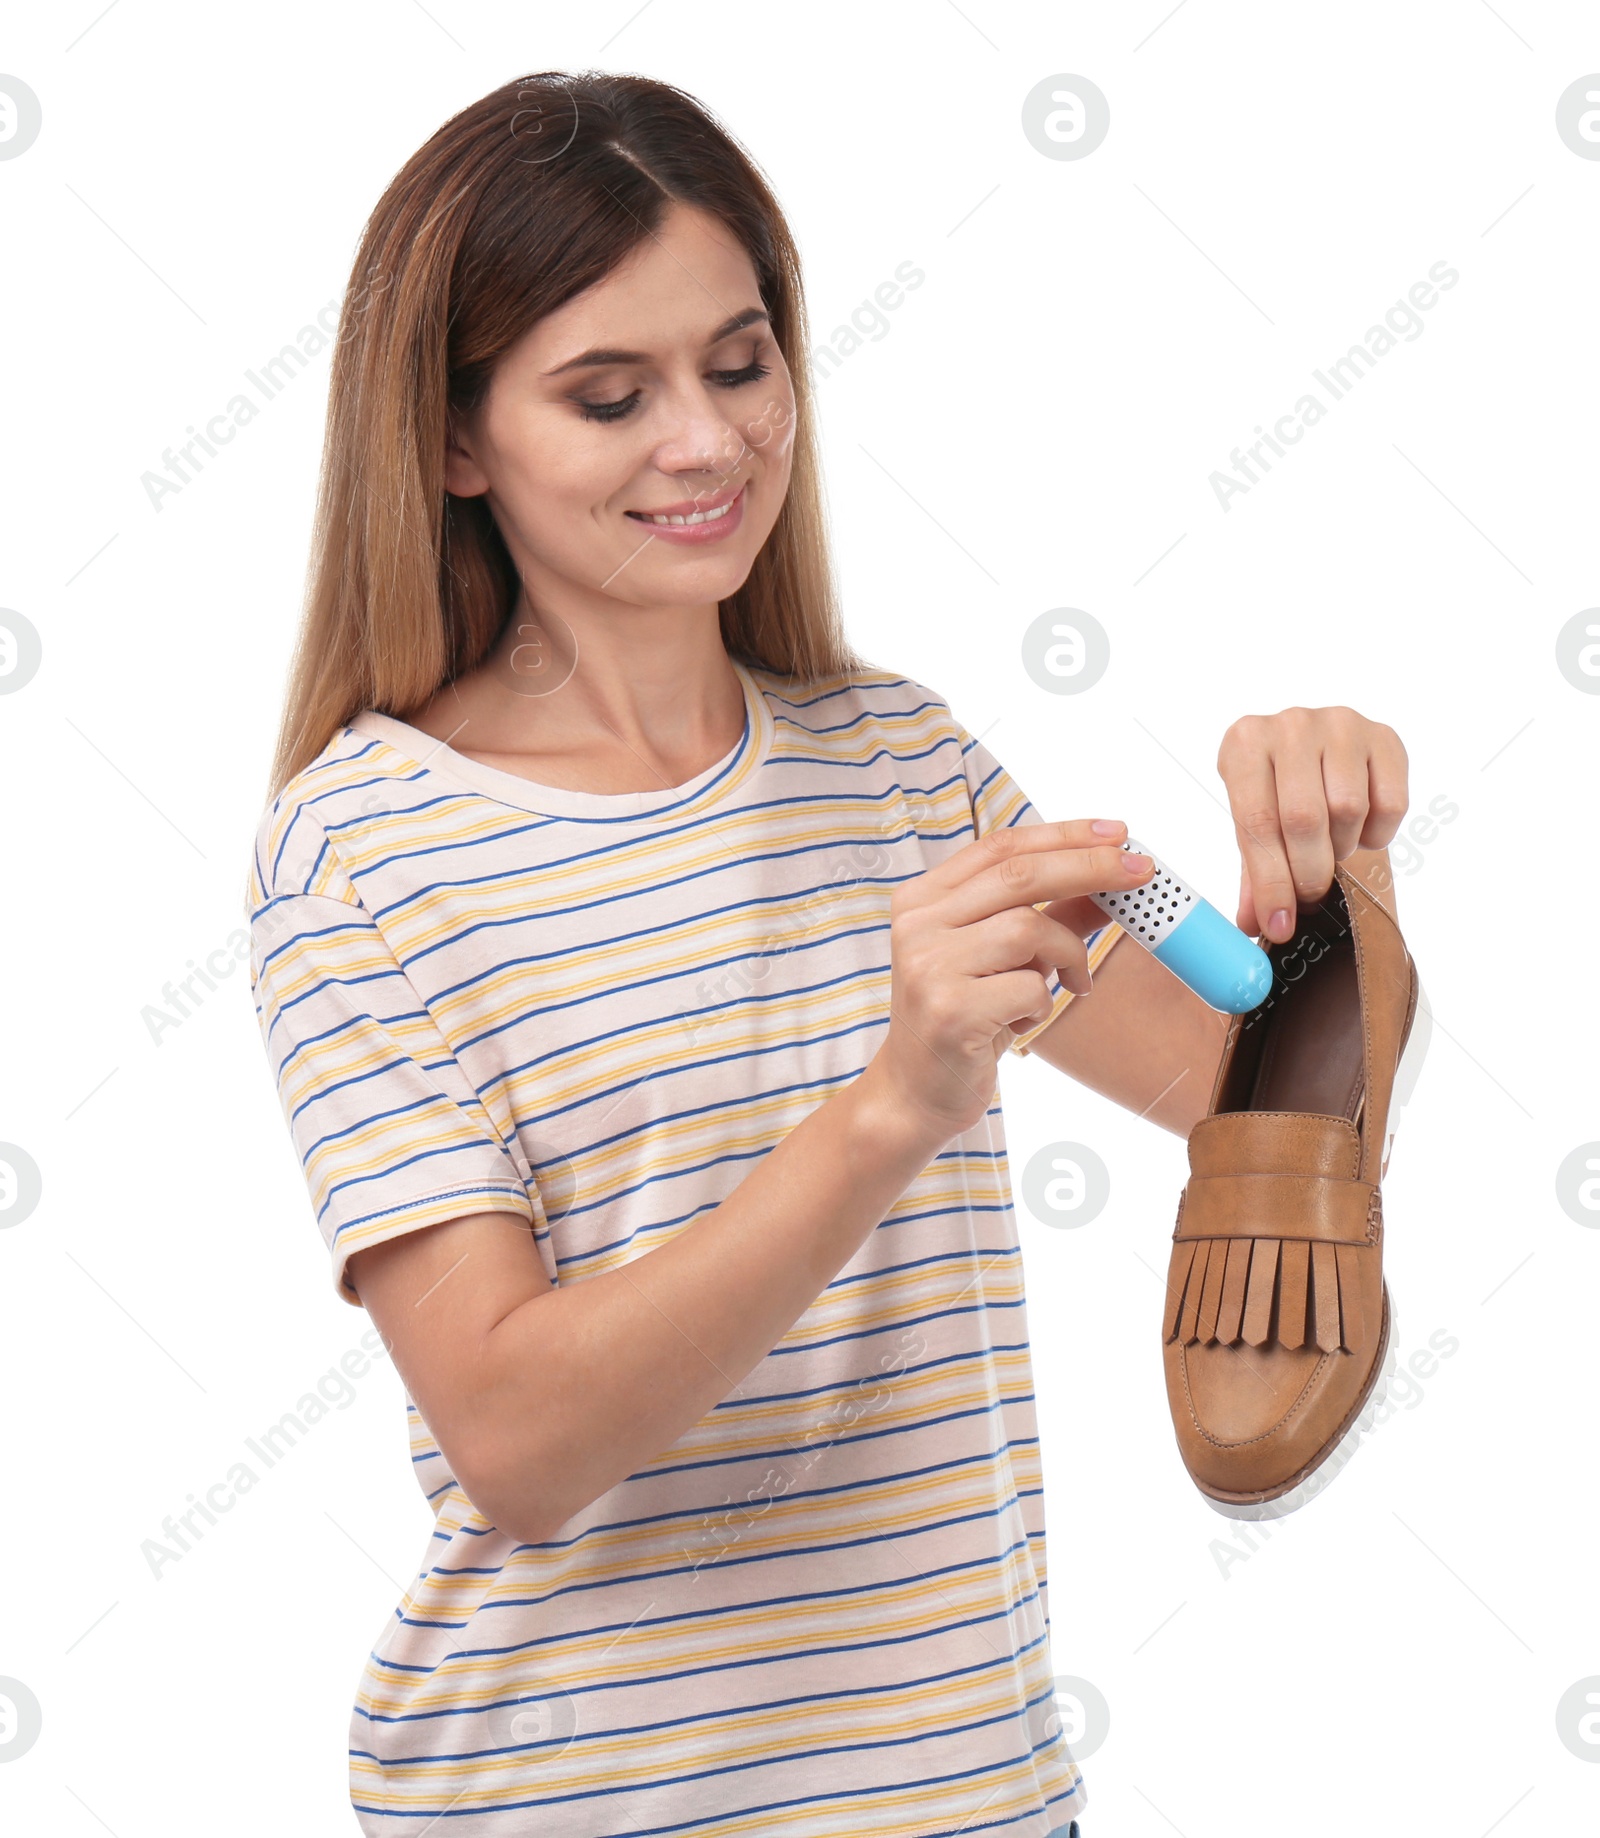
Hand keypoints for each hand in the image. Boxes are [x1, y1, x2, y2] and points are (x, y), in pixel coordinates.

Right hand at [864, 818, 1154, 1143]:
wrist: (916, 1092)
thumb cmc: (963, 1017)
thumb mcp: (1003, 958)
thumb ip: (1050, 915)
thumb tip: (1112, 880)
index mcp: (923, 899)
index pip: (1001, 847)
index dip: (1064, 834)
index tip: (1119, 834)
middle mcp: (917, 925)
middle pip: (1019, 876)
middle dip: (1090, 868)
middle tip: (1141, 873)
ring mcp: (928, 967)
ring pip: (1029, 930)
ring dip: (1068, 955)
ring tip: (1071, 982)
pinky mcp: (950, 1011)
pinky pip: (1030, 988)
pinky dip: (1045, 1003)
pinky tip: (1025, 1020)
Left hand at [1217, 707, 1408, 943]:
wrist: (1315, 750)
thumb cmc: (1276, 791)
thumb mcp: (1254, 826)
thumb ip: (1255, 874)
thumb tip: (1257, 925)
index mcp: (1245, 744)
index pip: (1257, 823)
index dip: (1271, 882)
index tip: (1281, 924)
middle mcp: (1290, 725)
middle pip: (1304, 818)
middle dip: (1309, 872)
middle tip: (1311, 893)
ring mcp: (1340, 724)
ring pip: (1349, 810)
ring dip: (1342, 846)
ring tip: (1331, 846)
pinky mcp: (1384, 736)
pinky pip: (1391, 803)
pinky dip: (1377, 834)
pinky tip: (1360, 829)